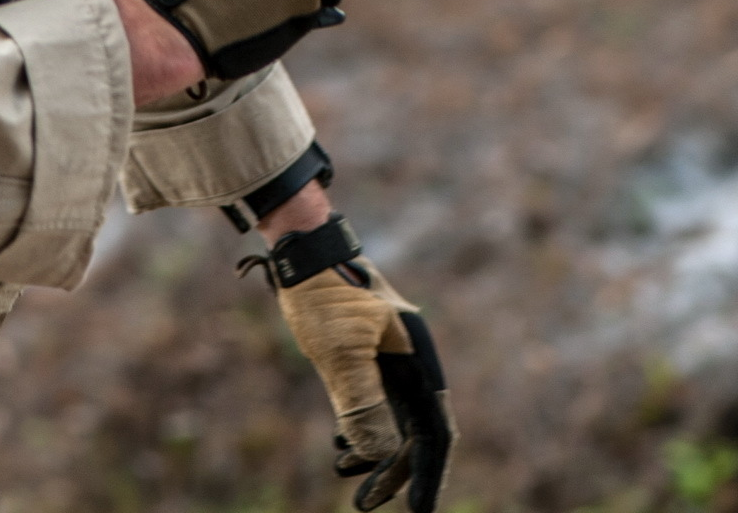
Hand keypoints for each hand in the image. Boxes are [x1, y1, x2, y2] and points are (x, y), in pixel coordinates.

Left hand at [266, 220, 452, 512]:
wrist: (303, 251)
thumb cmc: (324, 295)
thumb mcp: (341, 352)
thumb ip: (362, 402)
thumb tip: (382, 455)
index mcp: (417, 357)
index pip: (434, 429)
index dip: (429, 474)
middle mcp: (410, 360)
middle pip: (415, 430)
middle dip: (396, 471)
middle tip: (366, 504)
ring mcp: (389, 358)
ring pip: (394, 420)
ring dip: (376, 453)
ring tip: (347, 475)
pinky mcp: (367, 355)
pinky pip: (375, 403)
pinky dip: (362, 429)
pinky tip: (343, 446)